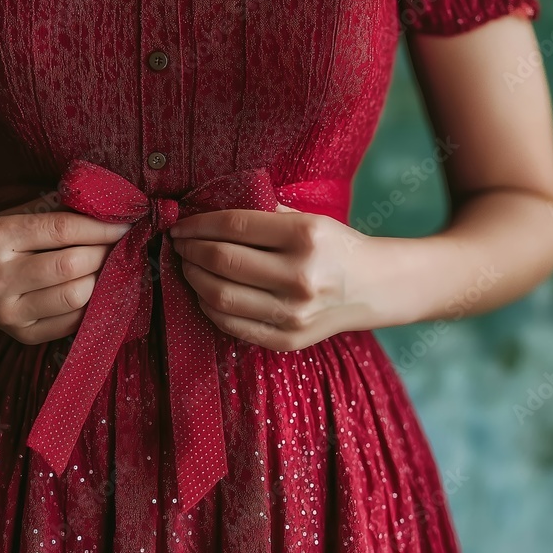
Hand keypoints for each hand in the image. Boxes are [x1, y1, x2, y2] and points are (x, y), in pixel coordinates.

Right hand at [0, 194, 131, 343]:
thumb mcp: (15, 215)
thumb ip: (56, 209)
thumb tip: (108, 208)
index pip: (61, 229)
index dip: (100, 227)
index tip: (125, 224)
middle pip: (70, 266)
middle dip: (104, 253)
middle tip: (117, 246)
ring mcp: (9, 311)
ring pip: (75, 297)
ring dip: (101, 279)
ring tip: (106, 266)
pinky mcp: (23, 335)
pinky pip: (72, 322)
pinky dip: (92, 304)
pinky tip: (94, 288)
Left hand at [167, 204, 382, 351]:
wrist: (374, 287)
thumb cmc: (333, 246)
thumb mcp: (307, 219)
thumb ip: (261, 214)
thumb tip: (205, 213)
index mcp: (305, 236)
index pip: (234, 226)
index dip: (198, 224)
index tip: (180, 225)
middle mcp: (300, 276)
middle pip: (223, 261)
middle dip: (190, 251)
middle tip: (179, 244)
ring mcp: (294, 313)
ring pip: (220, 296)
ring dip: (193, 278)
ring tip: (188, 266)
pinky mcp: (287, 339)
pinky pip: (232, 325)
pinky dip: (209, 307)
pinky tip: (204, 292)